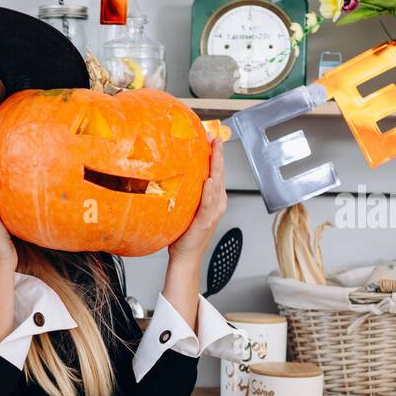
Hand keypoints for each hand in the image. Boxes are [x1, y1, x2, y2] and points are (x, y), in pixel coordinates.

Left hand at [166, 131, 226, 269]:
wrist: (186, 257)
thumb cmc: (185, 235)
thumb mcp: (186, 209)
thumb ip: (187, 194)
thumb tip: (174, 176)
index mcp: (214, 200)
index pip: (217, 173)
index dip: (217, 155)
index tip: (214, 139)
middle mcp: (217, 204)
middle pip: (220, 174)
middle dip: (219, 155)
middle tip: (216, 138)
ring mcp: (213, 212)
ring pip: (217, 184)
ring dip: (217, 166)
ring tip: (215, 150)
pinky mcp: (205, 221)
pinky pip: (209, 203)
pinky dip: (210, 191)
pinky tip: (210, 180)